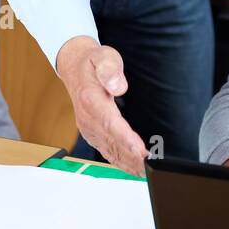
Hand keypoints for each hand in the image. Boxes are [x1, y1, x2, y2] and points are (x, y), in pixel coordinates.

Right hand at [56, 36, 147, 174]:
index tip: (141, 151)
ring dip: (129, 163)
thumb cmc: (92, 62)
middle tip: (153, 166)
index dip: (126, 139)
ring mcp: (89, 128)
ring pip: (110, 151)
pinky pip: (106, 151)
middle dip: (133, 157)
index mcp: (90, 99)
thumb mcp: (102, 56)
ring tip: (148, 171)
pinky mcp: (92, 133)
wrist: (74, 67)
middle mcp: (88, 118)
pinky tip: (134, 168)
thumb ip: (110, 69)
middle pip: (112, 142)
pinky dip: (121, 162)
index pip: (110, 124)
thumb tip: (118, 86)